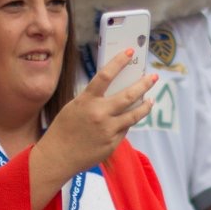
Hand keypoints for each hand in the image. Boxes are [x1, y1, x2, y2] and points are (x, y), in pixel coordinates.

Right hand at [35, 48, 155, 184]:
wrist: (57, 157)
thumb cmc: (63, 129)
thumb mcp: (74, 107)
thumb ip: (92, 99)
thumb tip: (114, 90)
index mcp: (86, 101)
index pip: (105, 76)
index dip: (119, 62)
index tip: (130, 52)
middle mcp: (99, 114)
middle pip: (128, 96)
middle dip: (143, 84)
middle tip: (153, 77)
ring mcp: (108, 130)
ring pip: (134, 115)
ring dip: (145, 106)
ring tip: (150, 100)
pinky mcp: (112, 144)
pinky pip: (125, 129)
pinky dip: (128, 122)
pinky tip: (131, 118)